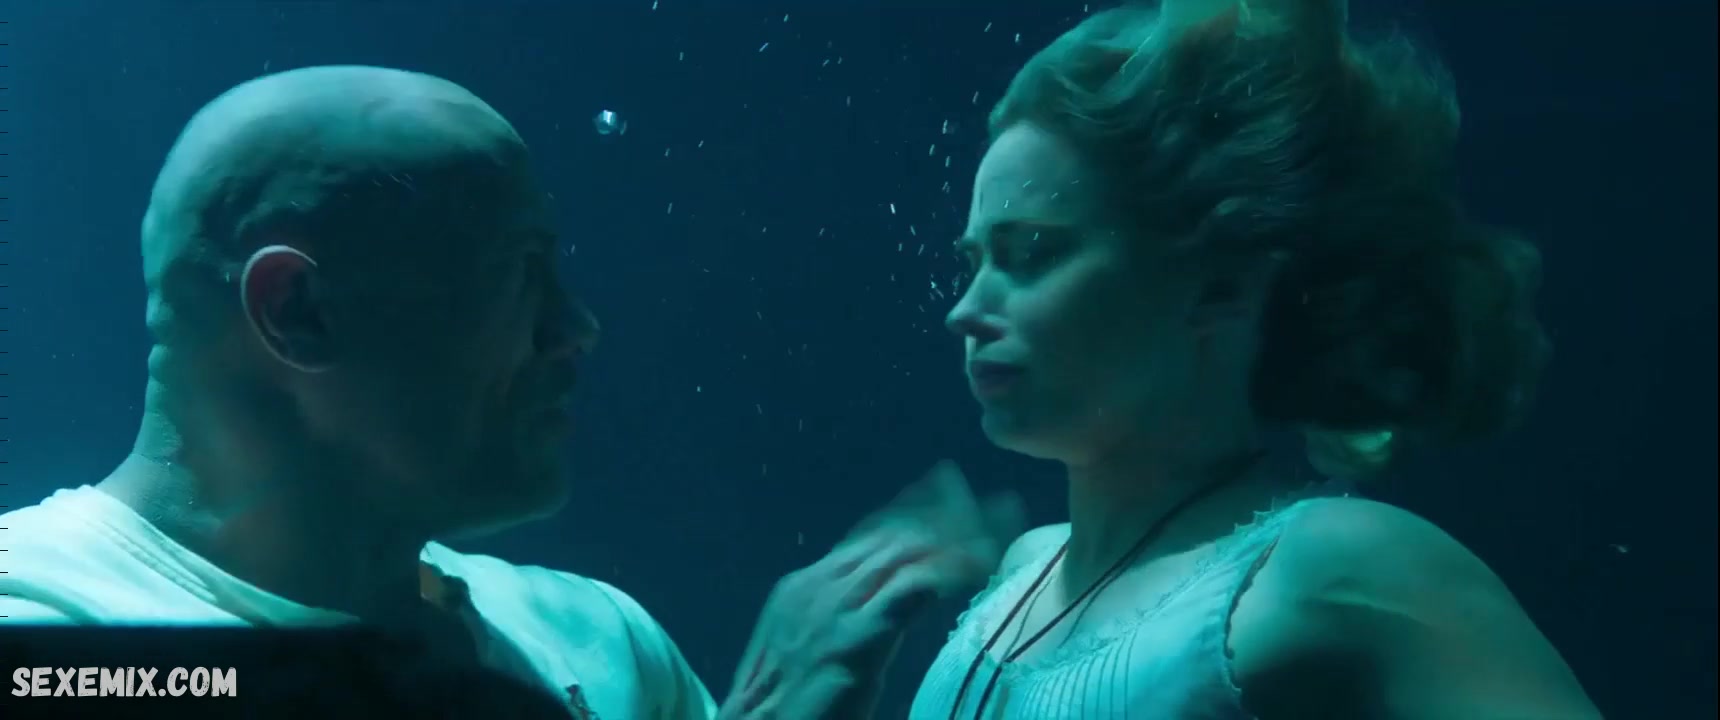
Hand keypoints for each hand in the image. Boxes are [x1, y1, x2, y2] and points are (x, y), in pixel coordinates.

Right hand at [717, 461, 1024, 719]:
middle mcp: (817, 586)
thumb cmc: (783, 711)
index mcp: (803, 587)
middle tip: (996, 506)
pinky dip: (950, 568)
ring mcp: (834, 609)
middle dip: (946, 514)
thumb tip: (888, 606)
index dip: (915, 512)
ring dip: (958, 534)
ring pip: (907, 550)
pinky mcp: (854, 639)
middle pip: (893, 533)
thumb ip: (846, 624)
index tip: (951, 496)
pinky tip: (980, 563)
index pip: (869, 535)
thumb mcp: (809, 654)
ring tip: (1001, 524)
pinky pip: (912, 588)